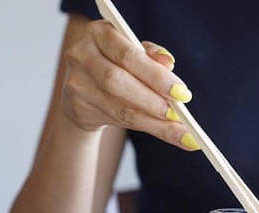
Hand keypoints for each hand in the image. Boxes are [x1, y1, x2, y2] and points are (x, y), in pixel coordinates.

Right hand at [62, 20, 198, 149]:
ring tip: (177, 130)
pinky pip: (116, 120)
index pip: (128, 54)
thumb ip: (152, 58)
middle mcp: (82, 55)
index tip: (181, 93)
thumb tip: (169, 63)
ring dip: (152, 120)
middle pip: (116, 80)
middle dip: (152, 100)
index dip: (155, 75)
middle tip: (177, 114)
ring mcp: (77, 83)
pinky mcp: (78, 107)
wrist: (87, 86)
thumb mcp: (136, 55)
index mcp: (100, 33)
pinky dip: (145, 127)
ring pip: (117, 107)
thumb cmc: (118, 64)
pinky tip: (165, 132)